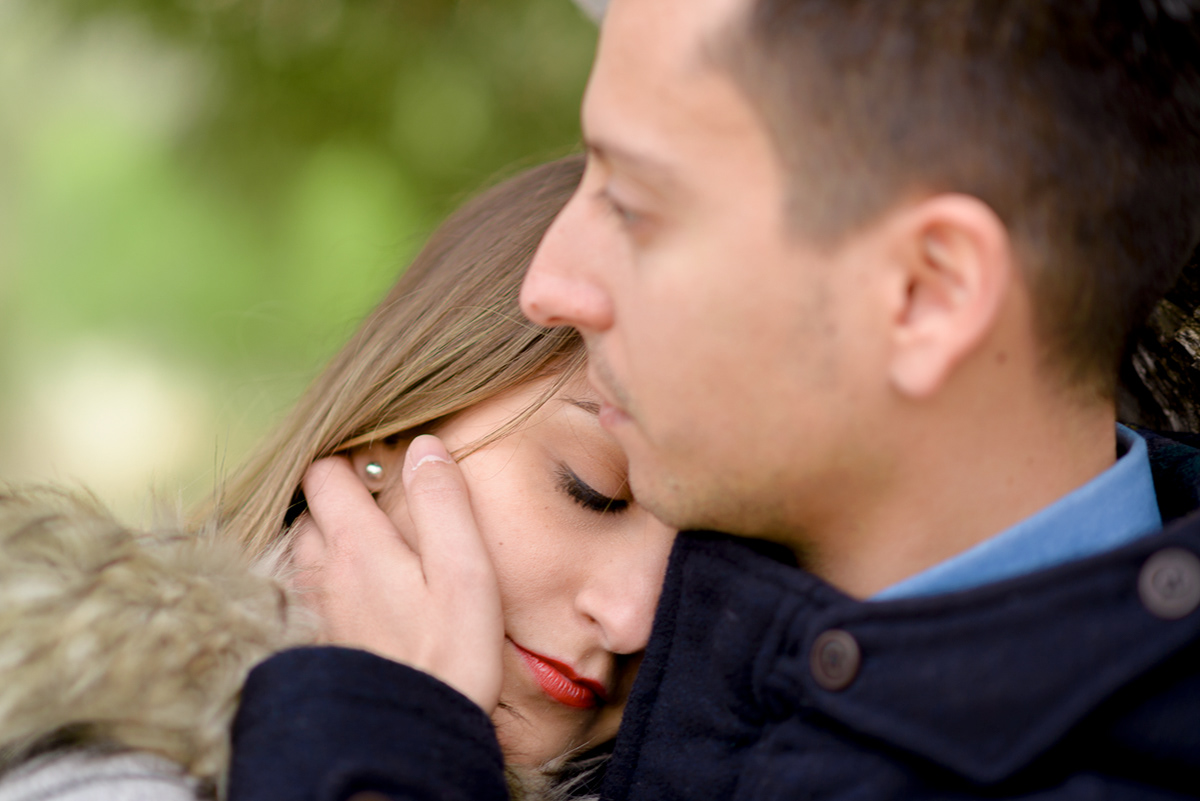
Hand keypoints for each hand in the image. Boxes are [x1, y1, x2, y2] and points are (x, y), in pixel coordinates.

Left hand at [291, 435, 504, 712]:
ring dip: (327, 538)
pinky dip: (325, 580)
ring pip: (303, 552)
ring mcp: (316, 610)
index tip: (383, 467)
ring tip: (369, 544)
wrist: (415, 733)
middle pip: (308, 511)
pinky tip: (359, 593)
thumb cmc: (451, 653)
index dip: (350, 460)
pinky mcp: (319, 642)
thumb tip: (424, 447)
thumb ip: (444, 503)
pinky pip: (308, 593)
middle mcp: (324, 572)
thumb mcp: (466, 570)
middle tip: (379, 504)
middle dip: (336, 498)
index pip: (324, 474)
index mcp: (357, 544)